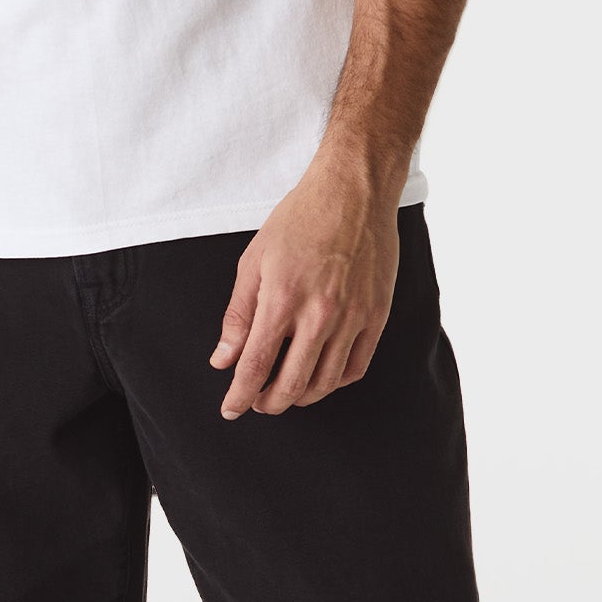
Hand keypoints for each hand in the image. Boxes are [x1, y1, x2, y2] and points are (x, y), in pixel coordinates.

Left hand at [210, 154, 401, 417]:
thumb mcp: (254, 261)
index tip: (231, 409)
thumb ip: (238, 316)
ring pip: (325, 382)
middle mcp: (320, 315)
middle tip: (258, 403)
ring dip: (301, 397)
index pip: (256, 366)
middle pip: (291, 384)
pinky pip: (356, 367)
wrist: (354, 192)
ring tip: (286, 392)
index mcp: (282, 300)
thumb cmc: (300, 219)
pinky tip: (320, 376)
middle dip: (269, 403)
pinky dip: (335, 381)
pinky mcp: (377, 315)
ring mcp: (353, 317)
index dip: (240, 395)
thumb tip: (224, 359)